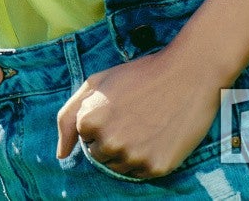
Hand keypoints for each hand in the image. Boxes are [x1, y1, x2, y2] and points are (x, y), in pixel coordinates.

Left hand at [55, 42, 228, 179]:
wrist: (188, 74)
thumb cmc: (140, 75)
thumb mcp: (96, 83)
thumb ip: (69, 117)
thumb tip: (61, 155)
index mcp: (89, 120)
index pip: (85, 138)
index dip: (102, 122)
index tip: (119, 107)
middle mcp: (109, 142)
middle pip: (100, 156)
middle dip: (112, 139)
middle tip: (134, 116)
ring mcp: (133, 156)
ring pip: (119, 167)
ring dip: (128, 152)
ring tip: (146, 125)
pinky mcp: (156, 167)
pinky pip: (141, 173)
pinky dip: (148, 158)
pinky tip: (158, 136)